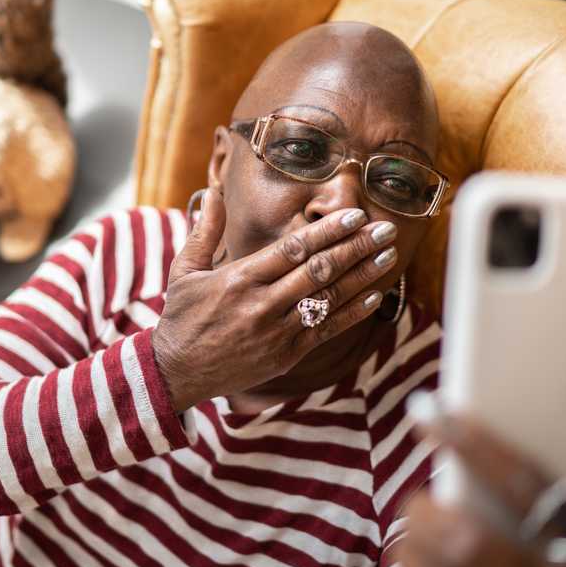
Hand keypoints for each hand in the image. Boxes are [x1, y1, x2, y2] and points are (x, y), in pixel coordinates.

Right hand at [152, 187, 398, 410]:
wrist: (177, 373)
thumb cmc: (182, 318)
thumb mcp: (184, 271)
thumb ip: (204, 231)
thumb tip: (212, 192)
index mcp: (239, 279)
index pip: (292, 249)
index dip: (327, 232)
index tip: (354, 214)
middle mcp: (261, 304)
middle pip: (318, 271)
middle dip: (356, 247)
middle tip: (386, 228)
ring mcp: (276, 332)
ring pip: (328, 300)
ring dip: (362, 276)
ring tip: (388, 255)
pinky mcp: (286, 355)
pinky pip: (326, 331)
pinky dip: (353, 313)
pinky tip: (375, 296)